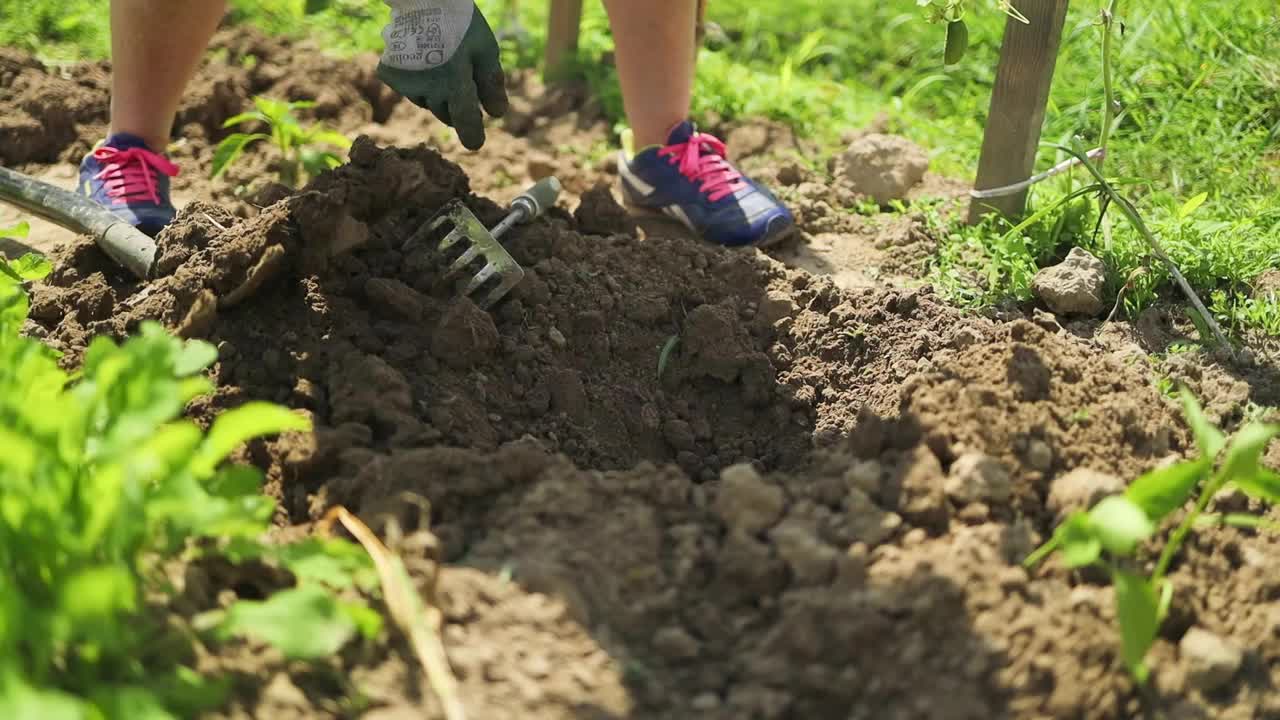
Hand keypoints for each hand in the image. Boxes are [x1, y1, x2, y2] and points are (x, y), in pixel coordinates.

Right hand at [377, 0, 508, 149]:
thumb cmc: (459, 22)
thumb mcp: (485, 49)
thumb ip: (491, 83)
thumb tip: (496, 115)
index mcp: (455, 83)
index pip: (465, 122)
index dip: (472, 136)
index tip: (475, 144)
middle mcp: (428, 89)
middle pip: (447, 114)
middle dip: (458, 106)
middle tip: (464, 81)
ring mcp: (407, 83)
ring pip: (428, 103)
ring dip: (438, 93)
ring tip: (444, 63)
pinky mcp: (391, 75)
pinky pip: (411, 89)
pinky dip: (420, 81)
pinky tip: (425, 61)